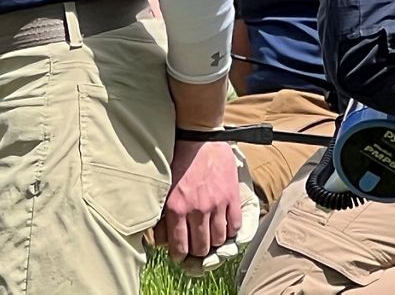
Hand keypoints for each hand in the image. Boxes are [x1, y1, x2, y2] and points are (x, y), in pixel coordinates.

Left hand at [154, 140, 241, 261]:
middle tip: (197, 250)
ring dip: (215, 243)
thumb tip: (160, 239)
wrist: (199, 138)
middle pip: (201, 247)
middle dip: (198, 253)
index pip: (180, 246)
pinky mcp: (231, 196)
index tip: (181, 256)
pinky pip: (235, 225)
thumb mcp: (164, 189)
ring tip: (211, 239)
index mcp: (176, 208)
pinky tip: (226, 228)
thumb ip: (162, 215)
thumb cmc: (178, 161)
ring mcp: (217, 204)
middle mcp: (197, 210)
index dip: (180, 256)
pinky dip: (231, 231)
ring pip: (219, 239)